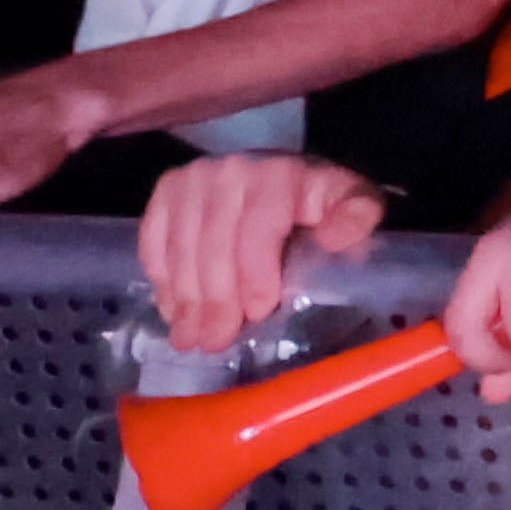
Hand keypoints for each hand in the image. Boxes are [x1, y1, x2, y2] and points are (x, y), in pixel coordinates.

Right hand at [138, 154, 387, 351]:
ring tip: (190, 337)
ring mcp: (194, 177)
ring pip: (180, 247)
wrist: (287, 178)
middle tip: (215, 341)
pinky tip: (172, 309)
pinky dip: (161, 277)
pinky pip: (153, 239)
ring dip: (184, 298)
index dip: (255, 274)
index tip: (257, 313)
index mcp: (281, 174)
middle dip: (215, 299)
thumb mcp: (353, 203)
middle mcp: (232, 168)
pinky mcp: (167, 188)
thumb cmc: (321, 203)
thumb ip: (357, 216)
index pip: (258, 228)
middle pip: (214, 244)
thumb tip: (335, 238)